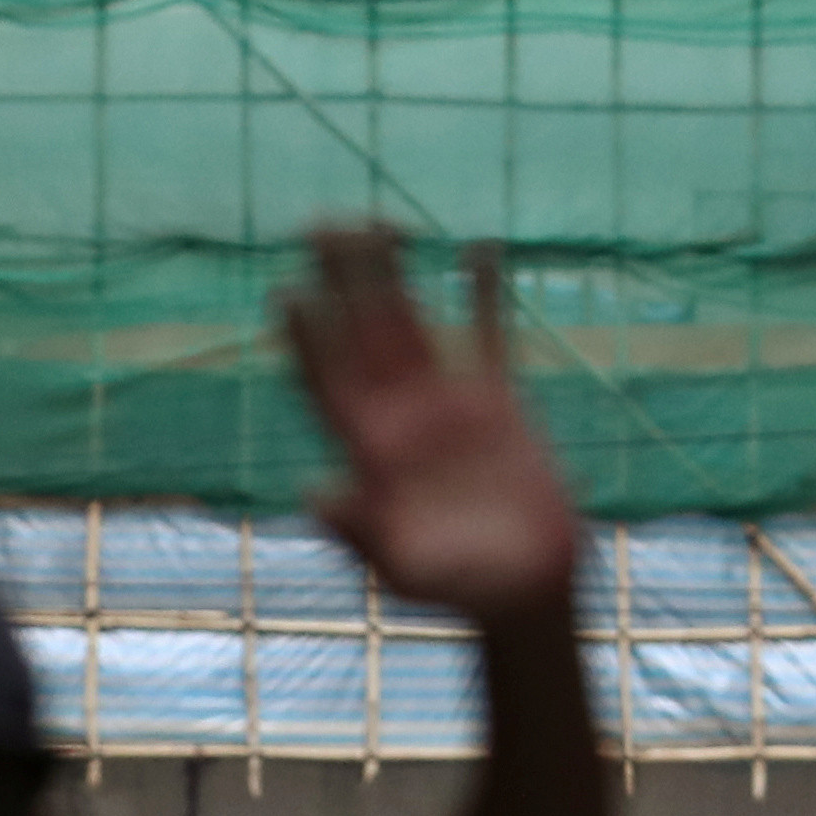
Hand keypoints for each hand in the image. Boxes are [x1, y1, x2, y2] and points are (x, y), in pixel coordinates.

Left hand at [281, 229, 582, 630]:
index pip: (326, 381)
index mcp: (370, 452)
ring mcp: (448, 404)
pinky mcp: (500, 403)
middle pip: (359, 335)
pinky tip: (476, 248)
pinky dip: (484, 295)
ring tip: (380, 221)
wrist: (525, 594)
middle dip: (340, 283)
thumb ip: (362, 535)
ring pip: (412, 323)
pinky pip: (488, 335)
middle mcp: (401, 417)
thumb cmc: (459, 592)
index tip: (290, 290)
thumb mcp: (407, 571)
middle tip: (319, 224)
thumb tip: (318, 494)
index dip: (307, 338)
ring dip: (394, 275)